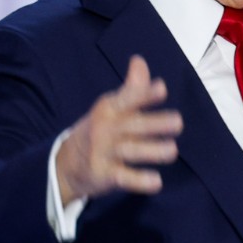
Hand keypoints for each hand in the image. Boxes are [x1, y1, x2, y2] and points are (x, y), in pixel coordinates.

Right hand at [56, 55, 182, 204]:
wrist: (65, 163)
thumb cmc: (99, 130)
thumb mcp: (111, 107)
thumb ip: (132, 88)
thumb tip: (140, 60)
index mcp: (109, 108)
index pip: (127, 99)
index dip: (144, 94)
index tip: (161, 88)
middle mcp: (106, 129)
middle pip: (134, 125)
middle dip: (156, 123)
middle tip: (178, 122)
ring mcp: (103, 152)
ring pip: (131, 151)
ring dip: (152, 151)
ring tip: (172, 151)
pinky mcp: (103, 175)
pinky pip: (123, 178)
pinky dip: (139, 181)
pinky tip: (156, 183)